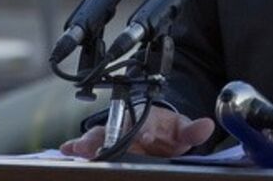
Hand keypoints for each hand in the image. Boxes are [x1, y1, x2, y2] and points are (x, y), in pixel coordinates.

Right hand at [59, 107, 214, 158]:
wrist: (156, 129)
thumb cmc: (166, 129)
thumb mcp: (181, 128)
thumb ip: (191, 130)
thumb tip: (207, 126)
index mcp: (142, 120)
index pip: (134, 123)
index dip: (134, 131)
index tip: (128, 137)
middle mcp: (123, 126)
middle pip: (107, 132)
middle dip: (96, 140)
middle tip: (85, 148)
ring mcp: (112, 137)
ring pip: (95, 139)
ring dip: (84, 145)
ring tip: (71, 150)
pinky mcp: (105, 149)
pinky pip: (90, 148)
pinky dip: (77, 149)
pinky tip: (65, 152)